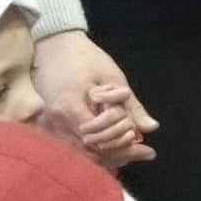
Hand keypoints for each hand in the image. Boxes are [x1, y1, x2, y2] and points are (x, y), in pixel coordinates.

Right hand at [34, 31, 155, 167]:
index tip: (142, 141)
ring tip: (134, 153)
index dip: (120, 142)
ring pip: (80, 153)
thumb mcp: (113, 77)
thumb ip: (131, 106)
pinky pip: (73, 145)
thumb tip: (151, 128)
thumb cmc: (85, 57)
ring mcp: (49, 125)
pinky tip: (114, 147)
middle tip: (145, 152)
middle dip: (119, 154)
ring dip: (108, 155)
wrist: (54, 45)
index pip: (97, 138)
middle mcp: (55, 121)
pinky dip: (95, 149)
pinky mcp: (48, 125)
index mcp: (69, 107)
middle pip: (89, 151)